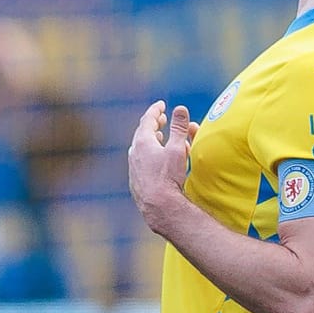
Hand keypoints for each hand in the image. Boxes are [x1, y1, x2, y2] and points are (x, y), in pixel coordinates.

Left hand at [127, 101, 197, 233]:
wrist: (158, 207)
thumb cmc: (169, 177)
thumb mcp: (177, 150)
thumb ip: (179, 128)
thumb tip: (180, 108)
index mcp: (142, 142)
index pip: (148, 119)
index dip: (155, 110)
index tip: (162, 105)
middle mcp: (134, 153)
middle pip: (142, 133)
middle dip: (153, 124)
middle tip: (161, 119)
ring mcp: (133, 167)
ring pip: (141, 148)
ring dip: (151, 140)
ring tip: (159, 137)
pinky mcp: (135, 180)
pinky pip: (141, 161)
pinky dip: (149, 155)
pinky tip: (156, 160)